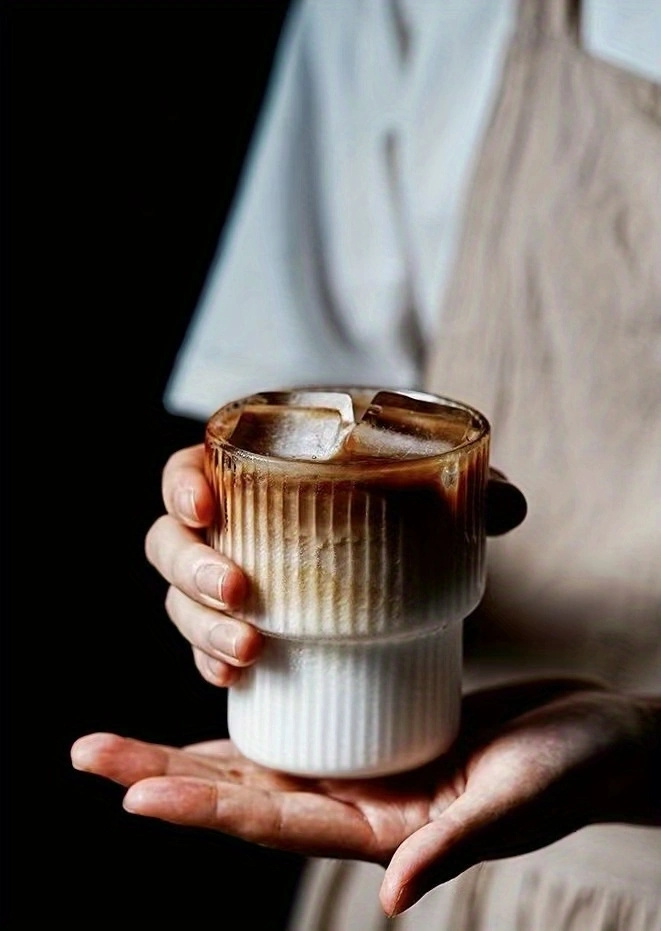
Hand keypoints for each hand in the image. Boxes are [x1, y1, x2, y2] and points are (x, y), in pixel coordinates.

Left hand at [71, 677, 659, 915]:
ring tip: (125, 739)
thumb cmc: (572, 770)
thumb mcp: (518, 804)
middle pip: (246, 793)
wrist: (600, 736)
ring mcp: (371, 767)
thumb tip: (391, 898)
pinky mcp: (385, 730)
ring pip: (264, 762)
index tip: (131, 792)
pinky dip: (258, 716)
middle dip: (166, 776)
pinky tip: (222, 700)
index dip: (202, 809)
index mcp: (385, 830)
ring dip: (193, 752)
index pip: (274, 822)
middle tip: (89, 753)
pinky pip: (306, 727)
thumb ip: (456, 846)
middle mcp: (363, 803)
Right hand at [145, 444, 526, 686]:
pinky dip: (209, 661)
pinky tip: (232, 680)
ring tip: (248, 652)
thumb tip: (506, 504)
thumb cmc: (406, 524)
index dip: (182, 485)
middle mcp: (231, 531)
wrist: (406, 581)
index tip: (207, 504)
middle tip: (238, 591)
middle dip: (190, 568)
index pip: (190, 470)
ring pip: (180, 601)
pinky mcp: (240, 631)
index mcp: (257, 479)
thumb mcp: (438, 504)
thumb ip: (473, 496)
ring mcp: (228, 584)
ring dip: (198, 626)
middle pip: (169, 541)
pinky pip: (203, 646)